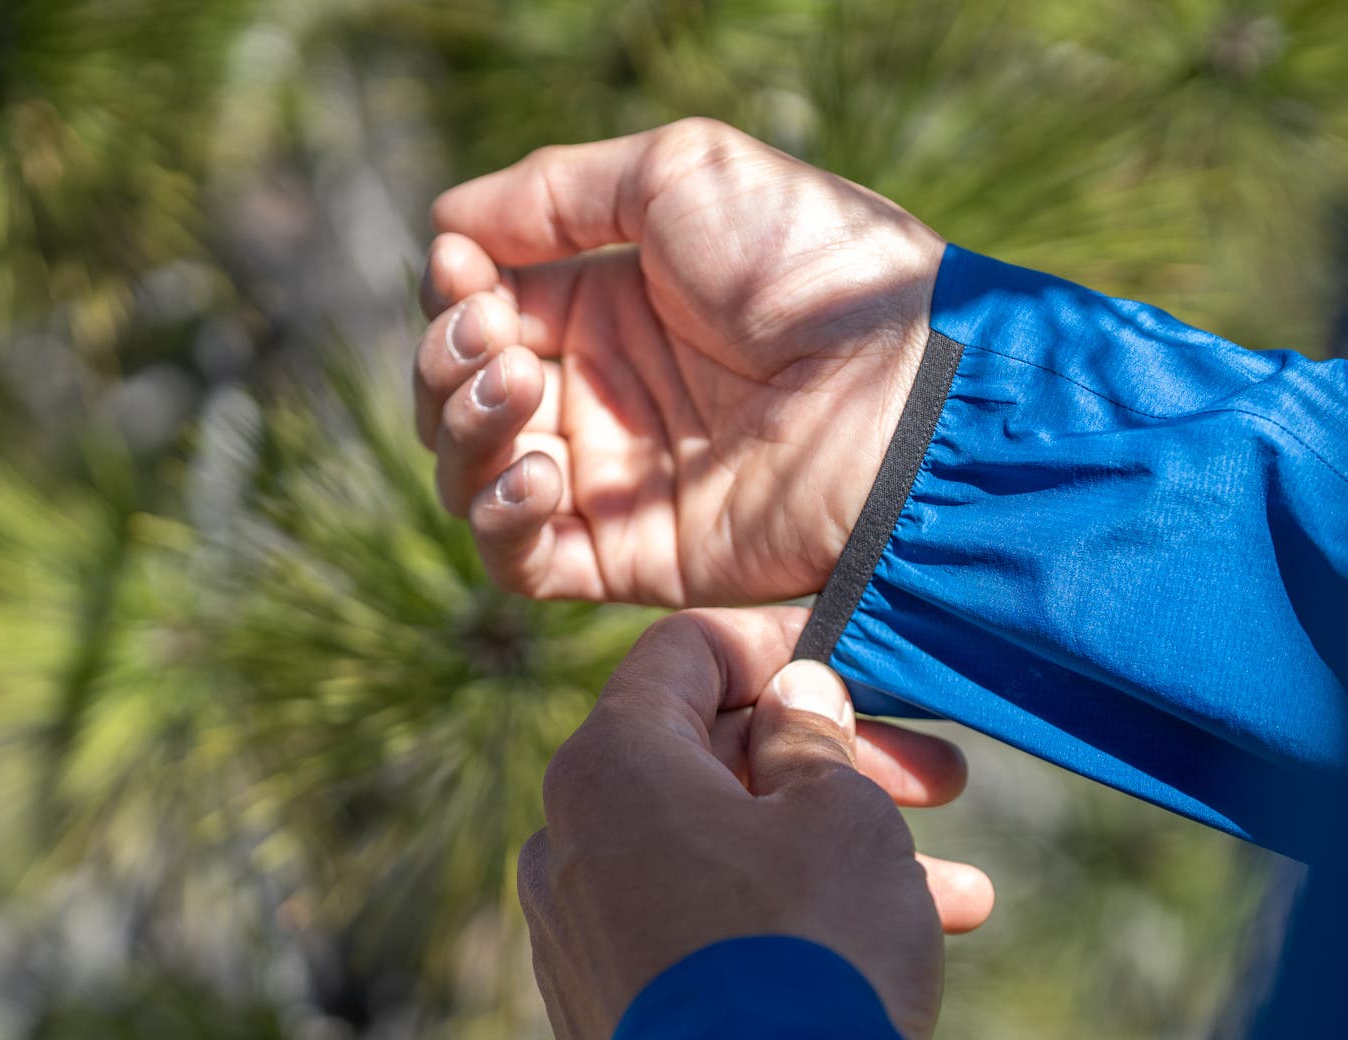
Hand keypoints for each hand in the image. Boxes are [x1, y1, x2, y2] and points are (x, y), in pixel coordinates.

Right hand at [414, 118, 943, 605]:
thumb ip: (553, 192)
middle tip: (495, 338)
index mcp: (614, 303)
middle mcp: (606, 393)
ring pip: (472, 473)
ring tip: (520, 388)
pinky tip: (536, 473)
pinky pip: (519, 558)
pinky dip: (496, 518)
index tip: (465, 272)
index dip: (452, 294)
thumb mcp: (680, 174)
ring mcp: (616, 480)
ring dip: (463, 428)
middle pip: (460, 392)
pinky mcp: (631, 559)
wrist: (902, 389)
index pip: (480, 308)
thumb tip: (445, 227)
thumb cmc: (806, 266)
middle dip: (447, 360)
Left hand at [518, 607, 992, 1039]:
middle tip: (942, 782)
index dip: (778, 646)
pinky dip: (780, 926)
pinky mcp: (603, 1024)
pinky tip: (886, 952)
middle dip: (834, 767)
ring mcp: (576, 942)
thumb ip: (813, 741)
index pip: (683, 656)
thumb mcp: (841, 815)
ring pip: (718, 861)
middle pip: (706, 764)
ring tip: (962, 896)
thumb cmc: (810, 943)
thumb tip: (793, 703)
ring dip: (833, 858)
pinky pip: (697, 938)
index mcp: (609, 767)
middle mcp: (568, 845)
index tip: (857, 664)